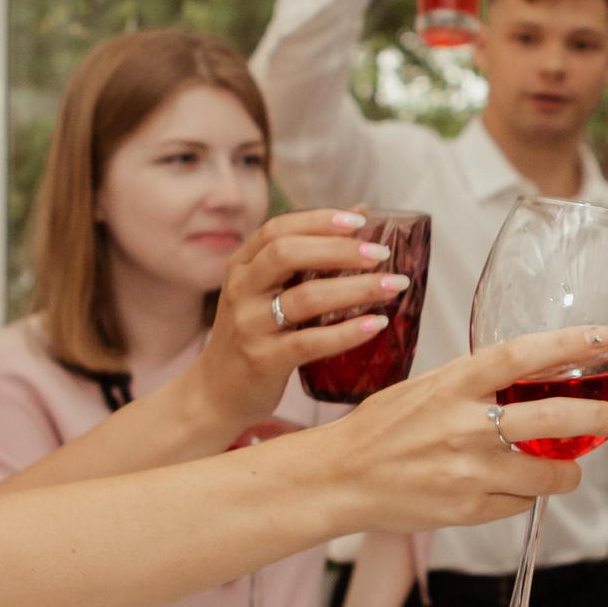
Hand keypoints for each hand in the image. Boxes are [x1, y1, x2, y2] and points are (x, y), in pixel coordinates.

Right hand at [188, 208, 403, 430]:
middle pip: (288, 254)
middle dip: (339, 250)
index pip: (277, 229)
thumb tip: (359, 213)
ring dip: (355, 289)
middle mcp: (240, 290)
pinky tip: (376, 324)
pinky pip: (310, 342)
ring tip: (393, 286)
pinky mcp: (263, 360)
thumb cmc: (253, 334)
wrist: (215, 394)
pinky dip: (347, 332)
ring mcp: (249, 325)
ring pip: (305, 298)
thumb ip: (305, 255)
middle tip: (381, 253)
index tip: (359, 220)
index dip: (319, 220)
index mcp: (241, 266)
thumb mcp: (266, 290)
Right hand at [323, 325, 607, 532]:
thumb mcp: (425, 388)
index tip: (607, 336)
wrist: (339, 478)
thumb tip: (529, 377)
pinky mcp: (469, 509)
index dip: (570, 343)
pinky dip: (526, 493)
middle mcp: (465, 425)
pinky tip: (512, 485)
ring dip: (570, 471)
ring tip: (569, 466)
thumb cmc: (381, 428)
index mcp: (453, 383)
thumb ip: (474, 384)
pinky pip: (521, 502)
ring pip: (550, 473)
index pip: (522, 354)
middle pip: (554, 417)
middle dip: (601, 418)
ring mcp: (469, 471)